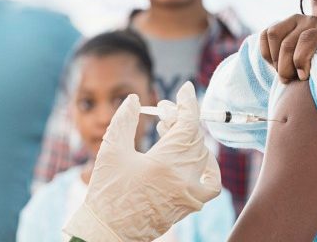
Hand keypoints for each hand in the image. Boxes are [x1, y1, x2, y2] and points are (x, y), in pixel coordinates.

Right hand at [64, 82, 220, 241]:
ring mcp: (189, 194)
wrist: (107, 230)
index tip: (186, 89)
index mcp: (165, 164)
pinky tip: (194, 159)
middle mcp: (183, 179)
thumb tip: (134, 99)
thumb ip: (124, 121)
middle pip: (195, 138)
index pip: (188, 125)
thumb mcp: (110, 151)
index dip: (188, 104)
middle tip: (163, 113)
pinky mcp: (189, 205)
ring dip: (191, 139)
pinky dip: (208, 168)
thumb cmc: (106, 193)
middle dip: (181, 119)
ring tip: (169, 133)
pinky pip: (211, 184)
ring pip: (203, 157)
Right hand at [259, 14, 316, 81]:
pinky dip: (267, 53)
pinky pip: (265, 35)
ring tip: (284, 72)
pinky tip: (277, 64)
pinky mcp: (279, 25)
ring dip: (275, 60)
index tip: (303, 77)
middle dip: (285, 68)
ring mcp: (291, 21)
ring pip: (274, 36)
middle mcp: (307, 20)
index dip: (301, 60)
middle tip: (290, 80)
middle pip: (287, 44)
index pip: (307, 39)